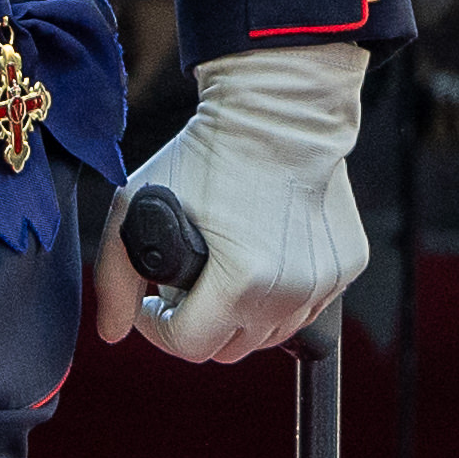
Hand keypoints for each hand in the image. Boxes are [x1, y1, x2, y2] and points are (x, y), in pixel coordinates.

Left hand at [88, 39, 370, 363]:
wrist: (278, 110)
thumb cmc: (206, 153)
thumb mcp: (136, 206)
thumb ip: (115, 279)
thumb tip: (113, 333)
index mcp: (241, 281)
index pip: (189, 345)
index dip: (159, 326)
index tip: (154, 299)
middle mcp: (288, 291)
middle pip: (229, 348)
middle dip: (198, 321)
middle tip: (187, 283)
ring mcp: (323, 282)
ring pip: (268, 335)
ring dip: (239, 314)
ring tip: (223, 269)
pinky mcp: (345, 268)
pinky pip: (303, 307)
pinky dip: (278, 295)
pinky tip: (261, 255)